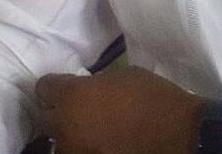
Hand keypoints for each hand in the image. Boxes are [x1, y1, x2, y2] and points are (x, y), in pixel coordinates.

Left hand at [35, 65, 205, 153]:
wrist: (177, 133)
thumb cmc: (155, 98)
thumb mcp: (126, 75)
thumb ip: (98, 82)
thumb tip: (88, 88)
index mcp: (73, 95)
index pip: (44, 86)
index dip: (57, 84)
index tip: (69, 84)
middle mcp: (64, 124)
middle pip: (46, 115)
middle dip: (61, 108)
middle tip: (81, 106)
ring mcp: (72, 149)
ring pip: (59, 138)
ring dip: (71, 130)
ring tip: (93, 126)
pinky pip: (76, 150)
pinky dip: (84, 145)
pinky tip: (103, 139)